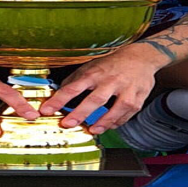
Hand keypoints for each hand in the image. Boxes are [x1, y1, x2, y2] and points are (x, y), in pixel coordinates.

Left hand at [37, 44, 164, 134]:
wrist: (141, 57)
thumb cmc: (111, 63)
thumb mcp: (91, 66)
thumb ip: (75, 80)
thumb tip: (57, 93)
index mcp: (95, 73)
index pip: (73, 87)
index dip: (58, 100)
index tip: (46, 110)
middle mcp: (110, 80)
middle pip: (95, 99)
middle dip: (80, 113)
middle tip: (67, 124)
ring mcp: (126, 89)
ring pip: (115, 108)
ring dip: (103, 121)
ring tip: (92, 130)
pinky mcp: (138, 98)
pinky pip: (126, 113)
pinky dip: (117, 121)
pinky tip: (108, 125)